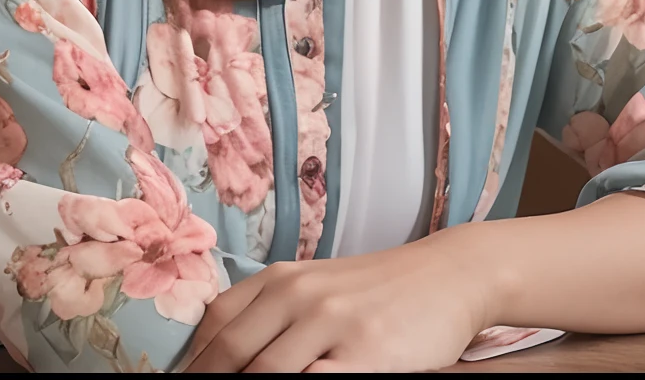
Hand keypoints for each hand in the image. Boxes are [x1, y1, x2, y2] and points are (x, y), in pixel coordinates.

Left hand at [186, 227, 492, 372]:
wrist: (450, 274)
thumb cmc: (377, 290)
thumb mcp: (316, 287)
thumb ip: (270, 314)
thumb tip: (219, 356)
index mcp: (279, 279)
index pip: (214, 327)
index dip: (194, 364)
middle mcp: (299, 296)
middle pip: (230, 356)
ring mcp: (333, 324)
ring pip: (267, 373)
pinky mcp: (367, 353)